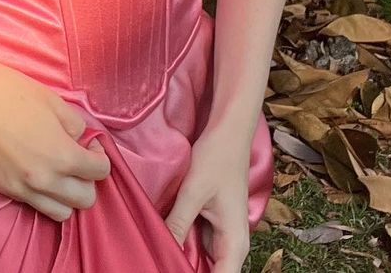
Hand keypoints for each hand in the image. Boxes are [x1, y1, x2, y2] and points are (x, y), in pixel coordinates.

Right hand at [0, 46, 111, 222]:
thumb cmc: (7, 90)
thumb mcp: (51, 99)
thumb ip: (73, 123)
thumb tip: (78, 138)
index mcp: (61, 156)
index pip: (98, 173)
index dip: (99, 157)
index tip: (89, 145)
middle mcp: (43, 181)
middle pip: (84, 200)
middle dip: (87, 180)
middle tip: (76, 158)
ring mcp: (20, 189)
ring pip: (60, 212)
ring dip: (65, 194)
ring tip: (57, 170)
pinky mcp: (0, 189)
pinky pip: (32, 203)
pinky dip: (41, 193)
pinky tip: (33, 168)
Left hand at [163, 123, 254, 272]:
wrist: (229, 132)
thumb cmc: (217, 158)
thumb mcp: (193, 191)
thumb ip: (178, 224)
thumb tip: (161, 251)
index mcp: (235, 244)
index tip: (167, 268)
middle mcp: (233, 246)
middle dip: (182, 268)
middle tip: (155, 261)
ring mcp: (224, 236)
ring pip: (202, 262)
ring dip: (182, 259)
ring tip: (156, 255)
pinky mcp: (215, 226)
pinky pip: (199, 246)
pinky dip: (183, 246)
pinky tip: (164, 242)